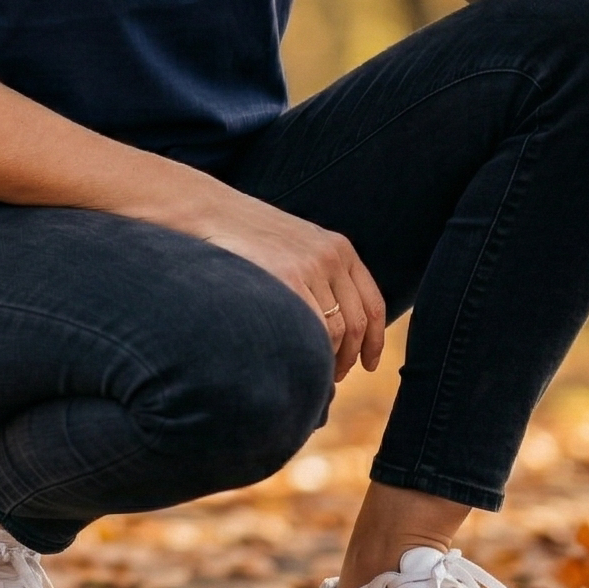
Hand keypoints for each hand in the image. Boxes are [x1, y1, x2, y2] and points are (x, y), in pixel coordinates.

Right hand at [187, 191, 385, 379]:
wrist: (213, 211)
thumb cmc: (250, 235)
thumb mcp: (298, 244)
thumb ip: (321, 272)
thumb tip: (333, 322)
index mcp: (340, 248)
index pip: (373, 304)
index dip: (375, 341)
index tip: (369, 364)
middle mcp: (331, 257)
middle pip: (357, 323)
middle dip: (350, 357)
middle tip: (337, 376)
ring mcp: (310, 267)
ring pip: (335, 331)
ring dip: (329, 359)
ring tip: (315, 372)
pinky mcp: (286, 277)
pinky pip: (309, 327)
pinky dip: (309, 351)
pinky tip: (299, 360)